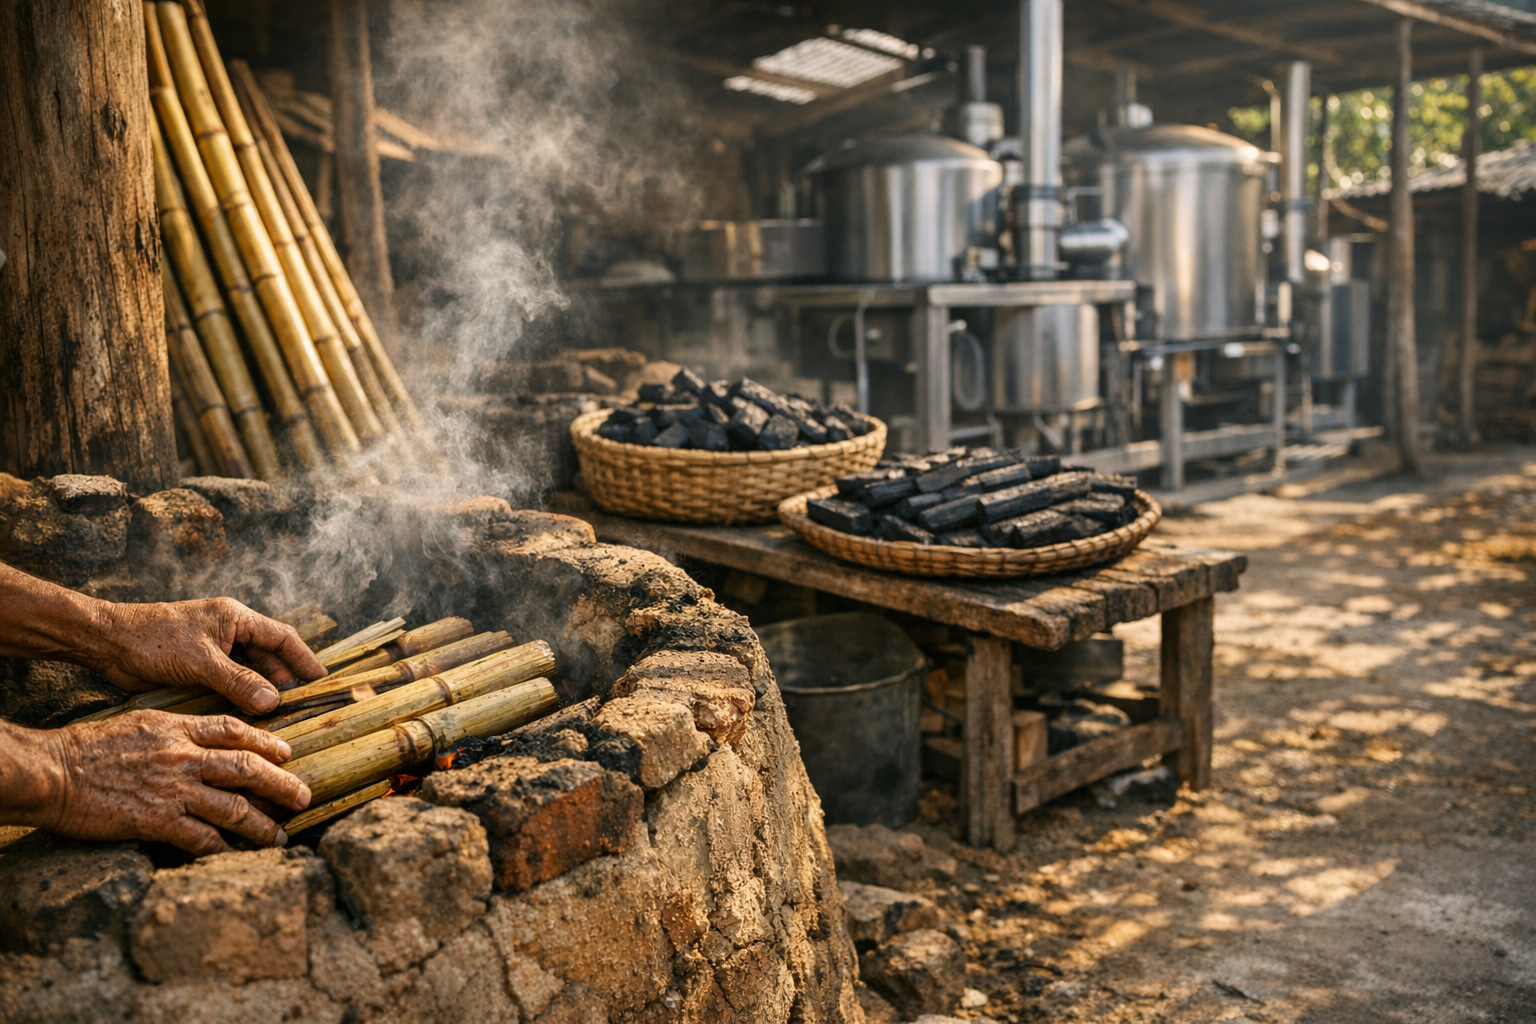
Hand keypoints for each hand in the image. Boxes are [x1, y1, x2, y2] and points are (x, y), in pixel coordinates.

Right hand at [30, 712, 310, 854]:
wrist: (54, 771)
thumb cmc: (90, 747)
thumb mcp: (141, 722)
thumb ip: (176, 730)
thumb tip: (203, 741)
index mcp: (178, 728)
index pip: (235, 730)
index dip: (267, 741)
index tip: (287, 753)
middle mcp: (183, 757)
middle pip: (247, 767)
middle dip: (281, 784)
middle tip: (303, 797)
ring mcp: (173, 790)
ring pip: (234, 807)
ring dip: (262, 825)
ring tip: (279, 836)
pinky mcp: (157, 821)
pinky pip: (201, 838)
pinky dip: (223, 848)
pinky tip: (235, 855)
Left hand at [93, 598, 325, 713]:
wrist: (108, 644)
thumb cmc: (153, 639)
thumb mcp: (201, 661)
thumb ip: (238, 681)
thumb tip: (273, 701)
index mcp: (236, 619)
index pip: (282, 637)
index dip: (304, 658)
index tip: (322, 680)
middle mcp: (229, 633)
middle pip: (269, 656)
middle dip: (286, 679)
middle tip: (303, 705)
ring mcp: (215, 651)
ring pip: (250, 672)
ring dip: (263, 691)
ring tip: (281, 716)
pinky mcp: (199, 669)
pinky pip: (230, 684)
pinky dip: (242, 698)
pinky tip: (250, 716)